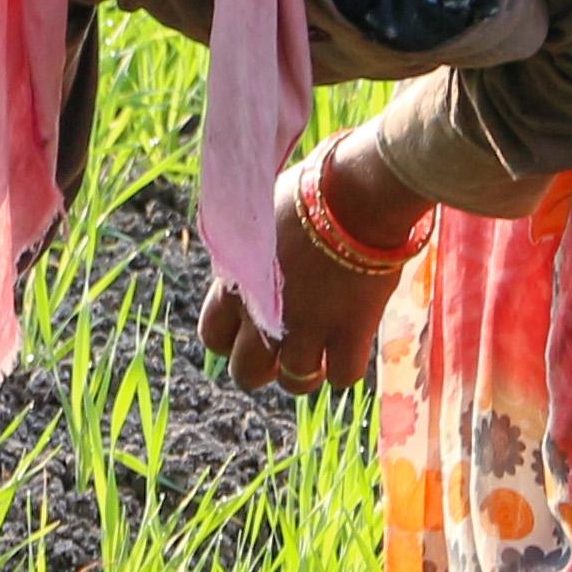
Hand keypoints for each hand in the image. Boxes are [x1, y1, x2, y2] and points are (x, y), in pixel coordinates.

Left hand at [200, 137, 419, 392]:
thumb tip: (256, 255)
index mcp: (237, 283)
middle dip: (267, 366)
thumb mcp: (263, 217)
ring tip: (324, 350)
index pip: (213, 337)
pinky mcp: (349, 332)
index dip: (234, 339)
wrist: (359, 194)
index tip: (256, 329)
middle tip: (290, 347)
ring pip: (295, 382)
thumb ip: (253, 252)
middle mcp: (263, 315)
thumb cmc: (314, 189)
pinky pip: (342, 376)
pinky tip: (353, 345)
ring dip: (308, 371)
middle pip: (247, 373)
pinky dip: (346, 367)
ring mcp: (307, 328)